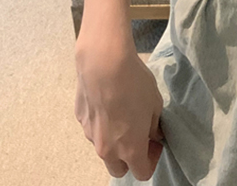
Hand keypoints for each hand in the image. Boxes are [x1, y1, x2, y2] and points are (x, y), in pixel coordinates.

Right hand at [74, 40, 165, 179]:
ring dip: (115, 140)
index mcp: (130, 149)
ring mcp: (91, 135)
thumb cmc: (134, 83)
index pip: (142, 173)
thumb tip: (153, 134)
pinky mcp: (81, 120)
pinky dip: (103, 124)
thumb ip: (154, 125)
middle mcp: (107, 149)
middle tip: (140, 135)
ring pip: (104, 149)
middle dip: (130, 158)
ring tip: (124, 114)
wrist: (104, 63)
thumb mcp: (155, 103)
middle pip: (119, 169)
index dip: (152, 160)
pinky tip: (110, 101)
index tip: (155, 143)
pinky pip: (94, 129)